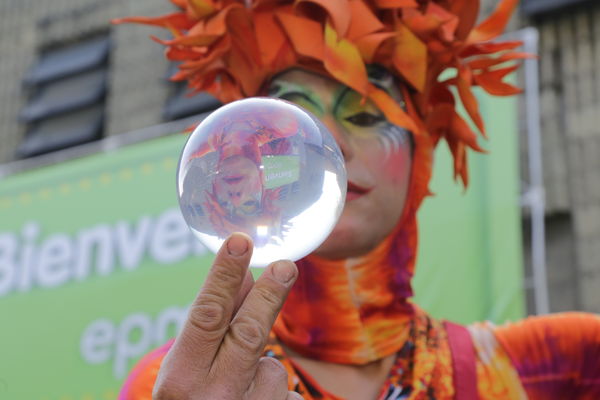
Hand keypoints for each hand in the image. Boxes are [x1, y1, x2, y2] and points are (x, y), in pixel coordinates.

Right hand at [153, 232, 301, 399]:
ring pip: (270, 368)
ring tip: (236, 391)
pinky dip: (268, 393)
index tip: (240, 241)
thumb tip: (247, 276)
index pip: (206, 316)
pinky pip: (280, 394)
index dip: (224, 276)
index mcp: (180, 381)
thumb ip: (214, 327)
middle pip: (249, 332)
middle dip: (269, 294)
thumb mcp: (186, 370)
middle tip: (287, 265)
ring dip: (259, 368)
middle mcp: (213, 397)